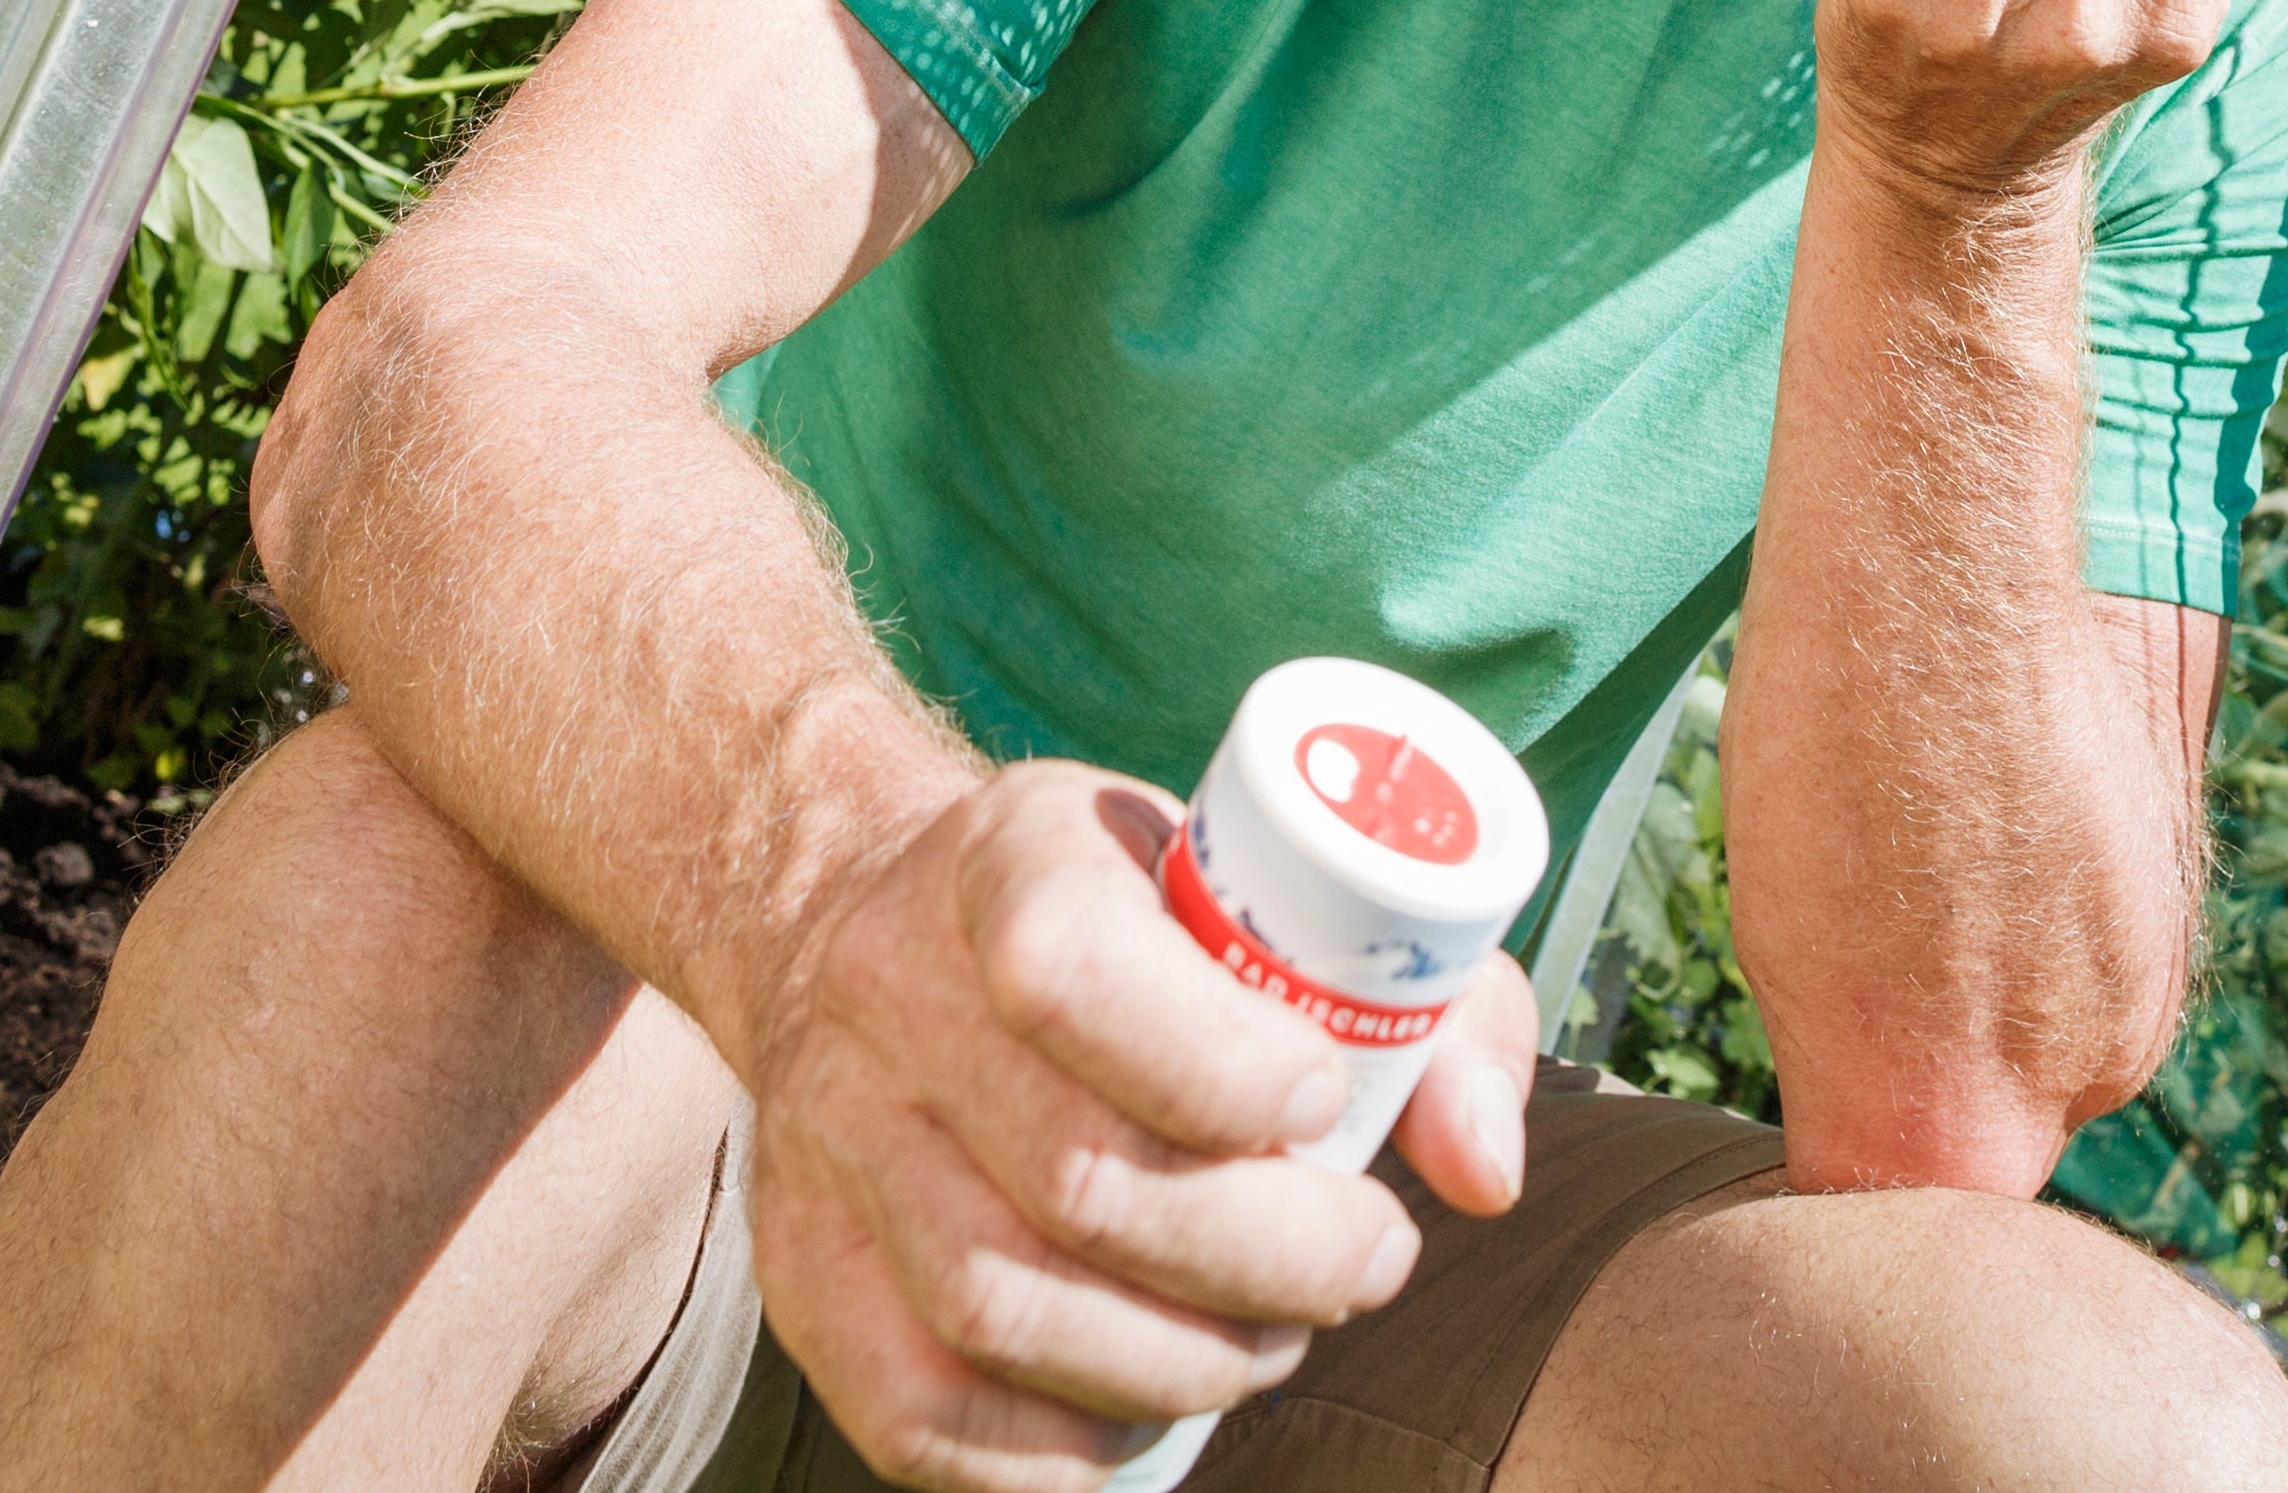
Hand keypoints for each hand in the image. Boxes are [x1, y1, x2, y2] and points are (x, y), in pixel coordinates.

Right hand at [742, 758, 1535, 1490]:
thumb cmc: (1127, 915)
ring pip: (1002, 1307)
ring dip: (1177, 1363)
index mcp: (1006, 856)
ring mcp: (830, 1136)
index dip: (1223, 1068)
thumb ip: (1419, 1005)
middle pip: (1071, 1175)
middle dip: (1260, 1256)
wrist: (881, 916)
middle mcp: (888, 989)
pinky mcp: (802, 1267)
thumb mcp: (1264, 885)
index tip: (1333, 1109)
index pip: (1073, 973)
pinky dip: (1056, 1454)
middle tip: (1362, 1265)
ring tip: (1270, 1337)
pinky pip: (919, 1415)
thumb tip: (1485, 1170)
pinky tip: (1150, 1411)